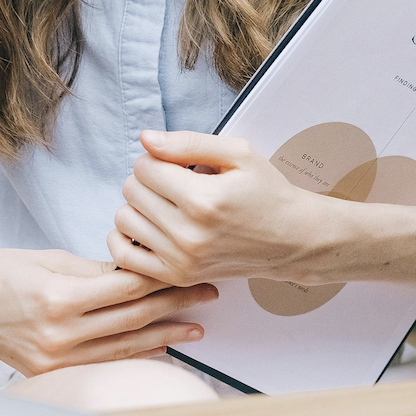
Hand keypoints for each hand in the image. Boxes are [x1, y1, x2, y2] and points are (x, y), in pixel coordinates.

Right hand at [0, 246, 217, 376]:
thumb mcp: (48, 260)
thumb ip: (95, 271)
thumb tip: (138, 272)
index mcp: (59, 298)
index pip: (125, 288)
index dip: (162, 277)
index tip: (189, 266)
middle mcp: (59, 334)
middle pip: (132, 319)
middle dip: (174, 304)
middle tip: (207, 292)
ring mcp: (56, 359)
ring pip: (124, 347)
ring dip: (165, 336)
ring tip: (197, 328)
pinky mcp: (51, 373)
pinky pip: (103, 363)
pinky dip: (135, 355)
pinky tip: (161, 349)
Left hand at [108, 130, 329, 286]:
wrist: (291, 239)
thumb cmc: (267, 193)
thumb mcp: (238, 153)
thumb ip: (188, 142)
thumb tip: (145, 139)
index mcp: (203, 199)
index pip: (144, 167)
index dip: (157, 158)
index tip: (176, 163)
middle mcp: (188, 234)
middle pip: (131, 191)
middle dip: (147, 179)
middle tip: (173, 182)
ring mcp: (181, 260)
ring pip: (124, 220)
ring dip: (138, 206)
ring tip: (165, 204)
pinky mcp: (177, 277)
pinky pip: (124, 256)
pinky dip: (127, 238)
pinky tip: (149, 227)